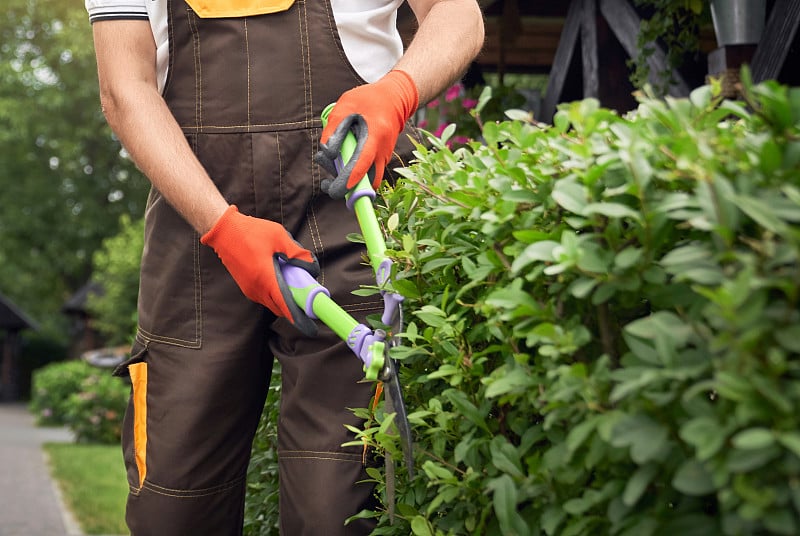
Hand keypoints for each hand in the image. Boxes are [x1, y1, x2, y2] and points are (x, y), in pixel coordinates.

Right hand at [201, 205, 319, 335]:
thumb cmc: (250, 231)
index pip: (284, 304)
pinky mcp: (245, 286)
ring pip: (271, 303)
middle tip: (306, 300)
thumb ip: (297, 253)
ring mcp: (249, 289)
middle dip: (294, 308)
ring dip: (283, 301)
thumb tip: (311, 266)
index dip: (298, 315)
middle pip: (279, 308)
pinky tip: (281, 282)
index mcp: (265, 278)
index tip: (309, 321)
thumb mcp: (279, 236)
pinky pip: (263, 297)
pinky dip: (274, 295)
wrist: (223, 230)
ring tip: (295, 288)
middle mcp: (256, 289)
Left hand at [316, 70, 418, 198]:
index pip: (363, 162)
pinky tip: (342, 158)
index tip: (339, 190)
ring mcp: (384, 157)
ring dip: (350, 181)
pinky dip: (354, 173)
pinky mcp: (382, 160)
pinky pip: (368, 173)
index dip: (351, 179)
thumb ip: (333, 129)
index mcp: (374, 136)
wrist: (394, 99)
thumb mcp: (345, 106)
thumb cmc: (368, 100)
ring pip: (368, 180)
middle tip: (327, 184)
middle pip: (368, 181)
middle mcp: (382, 151)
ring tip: (331, 167)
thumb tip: (326, 154)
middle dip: (349, 188)